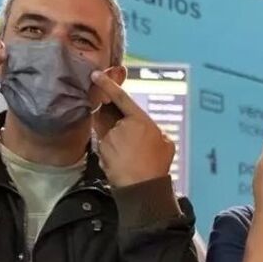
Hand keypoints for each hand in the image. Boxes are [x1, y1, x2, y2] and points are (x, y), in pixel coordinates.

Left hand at [91, 71, 174, 186]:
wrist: (142, 186)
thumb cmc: (157, 166)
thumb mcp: (166, 144)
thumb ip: (155, 131)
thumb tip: (149, 130)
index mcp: (139, 120)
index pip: (120, 97)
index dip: (107, 84)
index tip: (96, 74)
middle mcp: (121, 126)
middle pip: (110, 115)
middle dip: (114, 120)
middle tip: (126, 134)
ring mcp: (109, 138)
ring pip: (107, 132)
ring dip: (115, 139)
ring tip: (129, 154)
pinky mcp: (101, 150)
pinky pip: (105, 145)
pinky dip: (111, 151)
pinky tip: (123, 161)